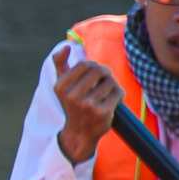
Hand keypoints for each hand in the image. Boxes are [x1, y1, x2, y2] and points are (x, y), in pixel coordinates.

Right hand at [52, 44, 121, 163]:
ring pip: (110, 81)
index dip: (93, 67)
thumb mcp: (62, 85)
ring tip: (106, 94)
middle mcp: (72, 97)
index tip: (92, 76)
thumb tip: (67, 45)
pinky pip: (118, 93)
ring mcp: (87, 106)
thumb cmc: (72, 104)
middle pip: (99, 70)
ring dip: (112, 85)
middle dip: (105, 73)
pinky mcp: (102, 113)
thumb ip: (60, 64)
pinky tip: (112, 102)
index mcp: (60, 87)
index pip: (85, 64)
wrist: (79, 134)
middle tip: (104, 81)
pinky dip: (118, 95)